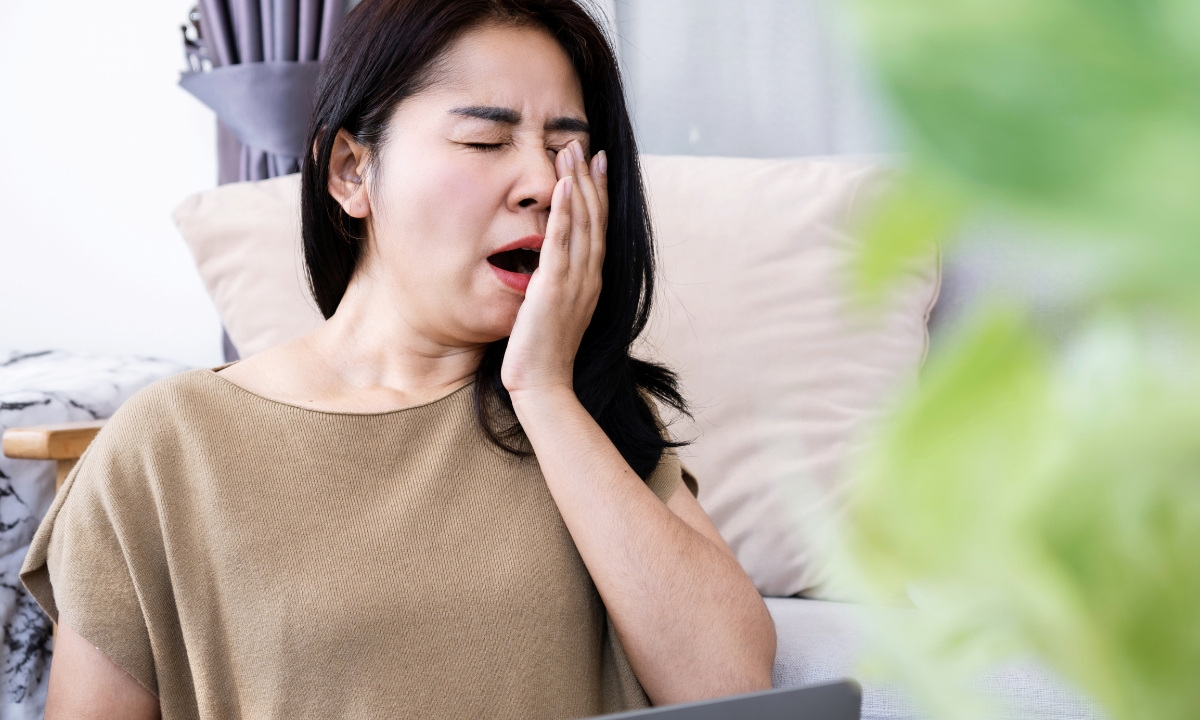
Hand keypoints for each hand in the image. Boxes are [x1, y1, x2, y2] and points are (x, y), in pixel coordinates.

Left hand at [501, 140, 607, 399]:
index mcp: (590, 282)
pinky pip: (561, 242)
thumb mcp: (553, 312)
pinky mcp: (554, 288)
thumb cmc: (542, 355)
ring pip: (582, 222)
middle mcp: (589, 277)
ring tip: (571, 151)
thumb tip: (546, 268)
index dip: (598, 193)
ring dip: (578, 183)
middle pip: (594, 217)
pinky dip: (565, 211)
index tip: (595, 163)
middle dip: (589, 178)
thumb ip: (554, 286)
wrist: (543, 387)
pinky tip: (564, 185)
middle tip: (583, 145)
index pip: (597, 228)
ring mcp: (575, 282)